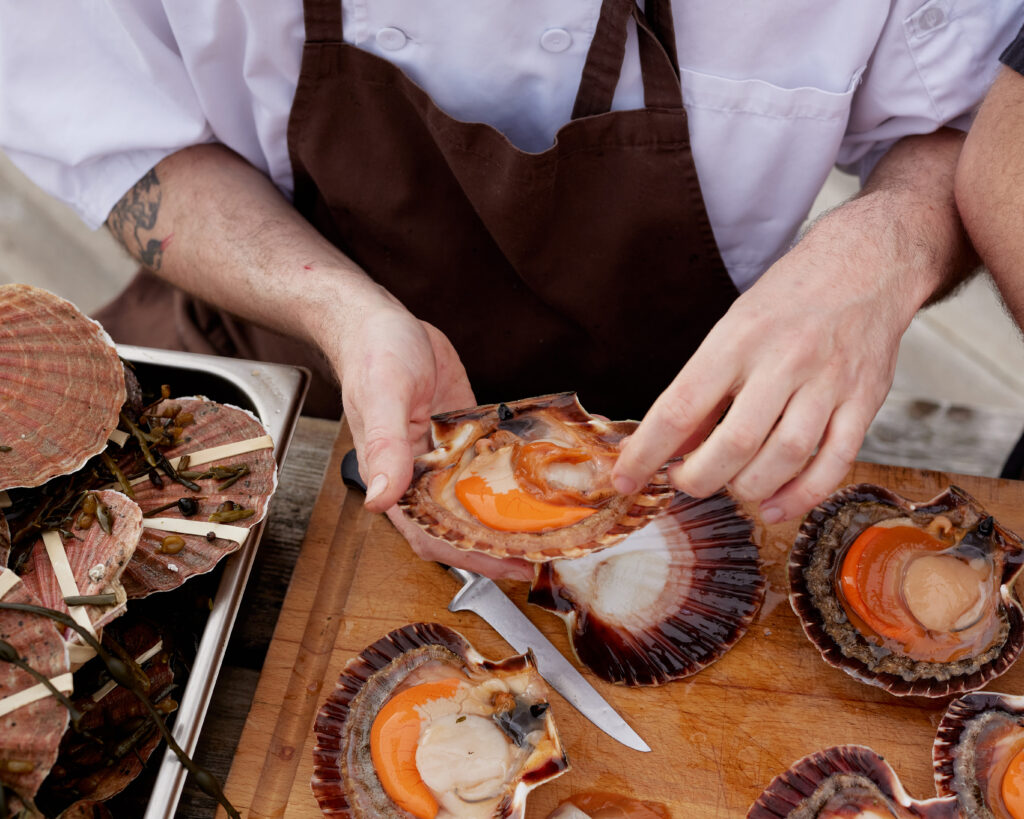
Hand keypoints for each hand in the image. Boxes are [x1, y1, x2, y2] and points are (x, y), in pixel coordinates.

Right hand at [332, 303, 533, 579]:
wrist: (382, 320)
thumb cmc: (372, 354)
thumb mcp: (383, 397)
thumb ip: (384, 449)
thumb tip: (380, 500)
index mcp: (398, 477)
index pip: (432, 535)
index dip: (469, 557)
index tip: (509, 566)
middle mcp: (424, 474)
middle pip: (462, 524)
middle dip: (500, 544)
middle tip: (546, 552)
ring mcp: (447, 455)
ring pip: (480, 497)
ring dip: (511, 514)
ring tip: (554, 524)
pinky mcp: (465, 432)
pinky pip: (491, 460)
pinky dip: (515, 471)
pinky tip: (547, 475)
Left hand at [612, 197, 921, 523]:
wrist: (865, 264)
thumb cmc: (789, 300)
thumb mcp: (731, 329)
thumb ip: (704, 389)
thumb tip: (670, 448)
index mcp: (738, 339)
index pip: (681, 408)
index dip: (647, 453)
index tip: (624, 480)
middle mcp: (784, 360)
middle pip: (733, 444)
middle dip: (697, 479)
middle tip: (683, 481)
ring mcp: (828, 383)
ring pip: (783, 458)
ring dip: (746, 489)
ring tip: (728, 488)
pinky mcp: (864, 401)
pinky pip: (833, 464)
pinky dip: (799, 496)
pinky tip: (772, 505)